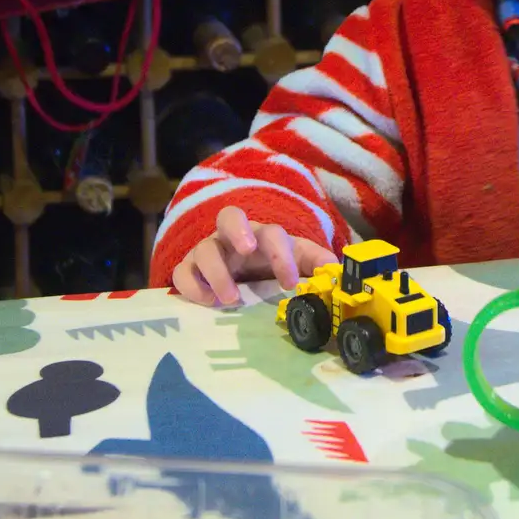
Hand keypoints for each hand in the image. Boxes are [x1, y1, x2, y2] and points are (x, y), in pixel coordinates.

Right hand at [171, 205, 336, 306]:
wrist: (238, 278)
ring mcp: (207, 252)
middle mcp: (232, 238)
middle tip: (247, 251)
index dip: (282, 255)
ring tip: (231, 299)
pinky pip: (182, 273)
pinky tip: (208, 302)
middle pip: (228, 216)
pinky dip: (192, 286)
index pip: (271, 233)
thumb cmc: (269, 268)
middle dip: (237, 230)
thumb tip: (337, 269)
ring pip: (204, 249)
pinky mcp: (188, 270)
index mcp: (261, 235)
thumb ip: (315, 263)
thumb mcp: (295, 263)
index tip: (291, 283)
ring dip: (217, 272)